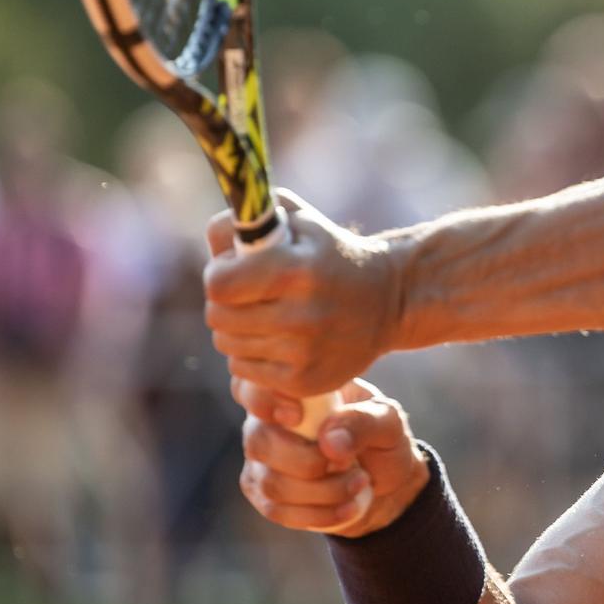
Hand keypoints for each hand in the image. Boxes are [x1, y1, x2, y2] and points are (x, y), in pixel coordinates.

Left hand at [204, 190, 404, 397]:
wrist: (387, 301)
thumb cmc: (329, 253)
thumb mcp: (298, 220)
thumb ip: (247, 222)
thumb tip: (215, 248)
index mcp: (298, 270)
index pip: (220, 284)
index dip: (219, 274)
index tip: (234, 270)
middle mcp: (302, 315)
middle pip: (217, 316)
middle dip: (224, 302)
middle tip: (248, 294)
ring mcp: (304, 353)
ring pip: (227, 345)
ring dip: (235, 329)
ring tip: (263, 314)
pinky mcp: (304, 382)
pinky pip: (243, 370)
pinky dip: (250, 354)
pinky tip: (275, 339)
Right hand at [230, 377, 430, 536]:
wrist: (383, 481)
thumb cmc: (380, 438)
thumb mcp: (387, 421)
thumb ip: (363, 422)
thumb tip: (328, 440)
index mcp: (291, 390)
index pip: (250, 386)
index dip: (262, 401)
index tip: (296, 416)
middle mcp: (265, 421)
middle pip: (259, 442)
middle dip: (309, 463)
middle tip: (350, 465)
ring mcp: (261, 460)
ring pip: (270, 483)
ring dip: (322, 491)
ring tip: (360, 483)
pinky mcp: (264, 494)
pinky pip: (277, 510)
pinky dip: (318, 514)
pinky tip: (348, 507)